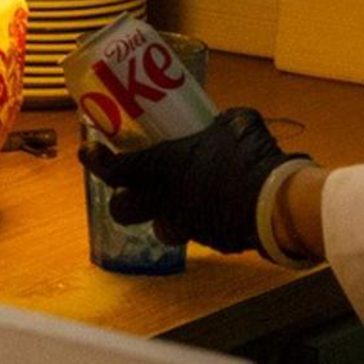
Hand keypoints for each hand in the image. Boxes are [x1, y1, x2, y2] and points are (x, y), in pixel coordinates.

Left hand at [81, 108, 299, 254]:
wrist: (275, 203)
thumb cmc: (248, 156)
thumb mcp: (233, 123)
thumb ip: (218, 123)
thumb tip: (221, 122)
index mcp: (161, 168)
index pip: (112, 170)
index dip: (95, 161)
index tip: (88, 152)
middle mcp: (165, 201)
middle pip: (122, 210)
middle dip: (122, 200)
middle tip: (129, 187)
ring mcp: (187, 225)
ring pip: (161, 228)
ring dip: (164, 216)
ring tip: (178, 201)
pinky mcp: (212, 241)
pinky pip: (197, 233)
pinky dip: (200, 223)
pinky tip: (215, 209)